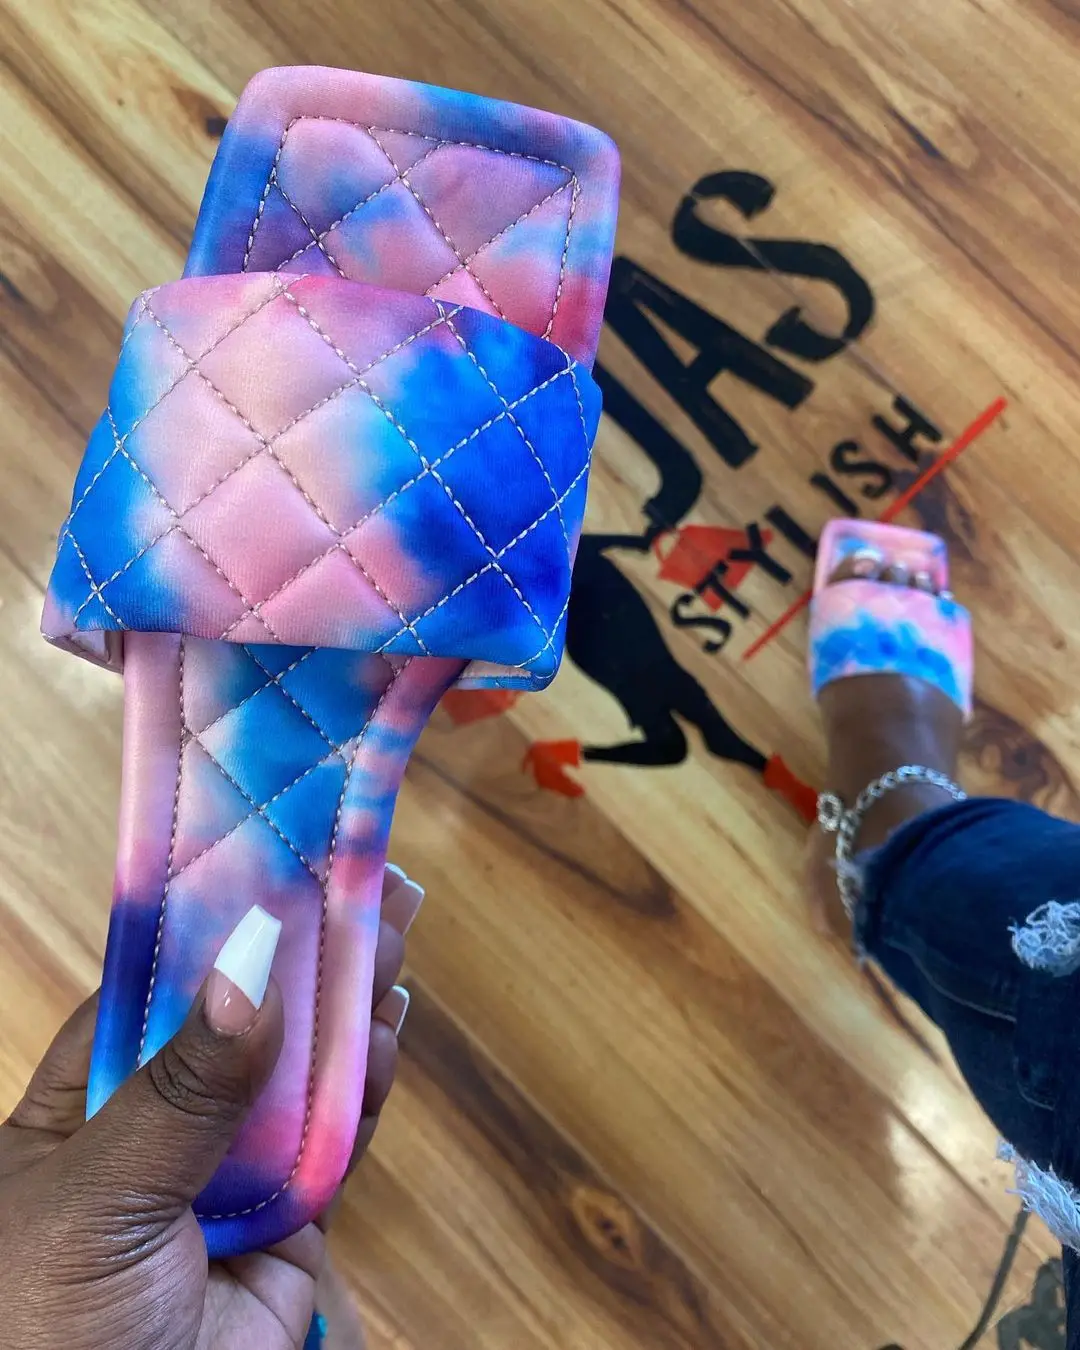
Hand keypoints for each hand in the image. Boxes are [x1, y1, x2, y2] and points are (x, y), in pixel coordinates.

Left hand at [0, 863, 423, 1349]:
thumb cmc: (42, 1334)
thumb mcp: (98, 1195)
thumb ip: (184, 1084)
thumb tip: (251, 961)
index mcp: (75, 1113)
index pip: (150, 992)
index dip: (214, 926)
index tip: (272, 863)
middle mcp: (152, 1138)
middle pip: (239, 1024)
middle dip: (300, 953)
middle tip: (359, 878)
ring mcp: (223, 1185)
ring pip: (296, 1077)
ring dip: (345, 1004)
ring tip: (390, 927)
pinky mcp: (287, 1236)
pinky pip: (334, 1147)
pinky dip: (368, 1086)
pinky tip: (388, 1024)